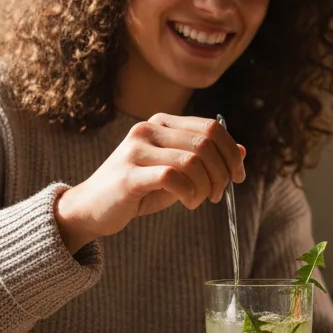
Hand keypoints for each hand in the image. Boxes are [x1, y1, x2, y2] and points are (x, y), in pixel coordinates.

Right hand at [54, 113, 245, 252]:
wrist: (91, 209)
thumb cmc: (137, 190)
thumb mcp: (176, 172)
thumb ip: (204, 160)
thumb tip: (241, 151)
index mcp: (161, 123)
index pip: (210, 127)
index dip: (231, 152)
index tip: (238, 176)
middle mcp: (147, 130)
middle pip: (205, 143)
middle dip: (222, 172)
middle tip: (218, 194)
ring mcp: (135, 150)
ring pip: (192, 160)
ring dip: (206, 185)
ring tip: (199, 200)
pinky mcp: (128, 174)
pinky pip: (172, 176)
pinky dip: (189, 192)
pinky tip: (188, 202)